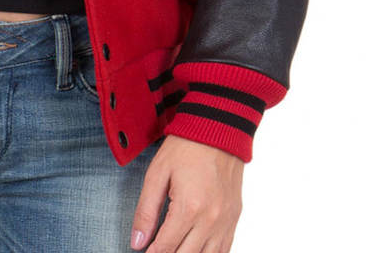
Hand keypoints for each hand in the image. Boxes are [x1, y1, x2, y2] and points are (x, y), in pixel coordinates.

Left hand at [130, 134, 242, 252]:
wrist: (217, 130)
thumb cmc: (185, 148)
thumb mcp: (157, 174)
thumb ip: (146, 211)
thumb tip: (137, 242)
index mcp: (189, 208)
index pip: (166, 247)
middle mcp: (211, 220)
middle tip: (155, 251)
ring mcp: (226, 221)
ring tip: (173, 251)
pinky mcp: (234, 218)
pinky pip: (225, 250)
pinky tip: (196, 250)